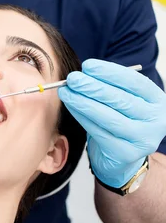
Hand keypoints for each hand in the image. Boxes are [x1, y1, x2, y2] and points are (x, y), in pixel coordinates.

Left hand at [58, 59, 165, 187]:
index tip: (87, 66)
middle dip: (92, 87)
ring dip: (83, 102)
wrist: (122, 156)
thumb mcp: (123, 100)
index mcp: (157, 101)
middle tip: (72, 78)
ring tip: (66, 91)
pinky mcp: (125, 153)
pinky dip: (81, 116)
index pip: (135, 82)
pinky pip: (98, 131)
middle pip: (121, 99)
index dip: (109, 72)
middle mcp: (155, 120)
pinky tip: (71, 106)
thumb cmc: (120, 119)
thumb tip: (83, 73)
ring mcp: (142, 139)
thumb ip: (108, 86)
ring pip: (108, 116)